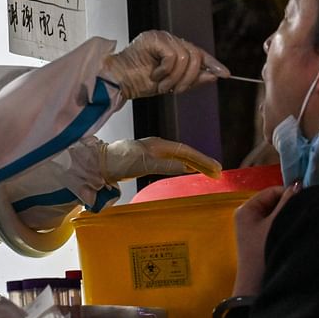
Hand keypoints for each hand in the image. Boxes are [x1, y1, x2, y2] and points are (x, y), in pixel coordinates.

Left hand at [100, 137, 221, 182]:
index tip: (215, 168)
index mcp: (159, 145)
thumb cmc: (120, 162)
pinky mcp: (147, 160)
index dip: (202, 160)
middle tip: (218, 172)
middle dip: (202, 162)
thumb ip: (164, 165)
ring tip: (208, 172)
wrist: (101, 163)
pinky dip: (182, 166)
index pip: (186, 152)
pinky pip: (171, 161)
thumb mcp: (143, 164)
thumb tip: (185, 166)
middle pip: (185, 153)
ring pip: (179, 157)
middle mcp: (158, 147)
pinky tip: (187, 170)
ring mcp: (153, 153)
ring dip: (194, 164)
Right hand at [101, 30, 229, 98]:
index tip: (225, 74)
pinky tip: (155, 76)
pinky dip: (166, 72)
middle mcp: (169, 39)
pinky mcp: (154, 39)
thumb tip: (213, 76)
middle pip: (196, 55)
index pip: (198, 53)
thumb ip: (191, 79)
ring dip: (175, 79)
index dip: (212, 63)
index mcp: (173, 48)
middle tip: (176, 90)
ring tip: (162, 86)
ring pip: (186, 58)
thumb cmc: (138, 82)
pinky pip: (173, 57)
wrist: (118, 82)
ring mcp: (161, 37)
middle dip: (190, 78)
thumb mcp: (171, 84)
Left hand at [232, 182, 299, 294]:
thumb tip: (298, 184)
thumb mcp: (275, 223)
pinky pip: (276, 226)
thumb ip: (287, 202)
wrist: (256, 286)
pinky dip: (286, 226)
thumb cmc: (263, 251)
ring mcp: (254, 229)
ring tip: (304, 222)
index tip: (308, 200)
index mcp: (246, 208)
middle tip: (308, 211)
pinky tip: (297, 232)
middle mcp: (248, 216)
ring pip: (277, 215)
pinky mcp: (261, 241)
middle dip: (290, 206)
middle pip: (275, 203)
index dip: (290, 194)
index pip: (272, 191)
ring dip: (289, 217)